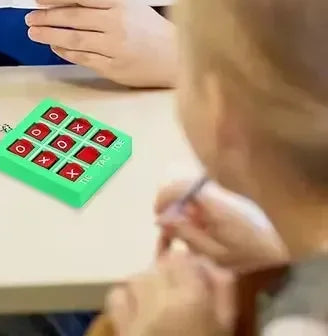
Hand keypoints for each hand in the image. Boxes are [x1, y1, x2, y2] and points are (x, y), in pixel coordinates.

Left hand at [24, 0, 177, 87]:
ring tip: (33, 32)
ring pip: (74, 39)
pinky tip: (54, 46)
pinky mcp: (113, 68)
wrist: (176, 57)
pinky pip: (82, 58)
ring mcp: (114, 47)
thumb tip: (63, 1)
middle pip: (73, 18)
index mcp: (121, 2)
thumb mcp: (130, 5)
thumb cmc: (149, 27)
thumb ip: (101, 2)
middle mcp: (117, 23)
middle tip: (29, 17)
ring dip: (49, 35)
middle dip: (47, 17)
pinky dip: (65, 51)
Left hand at [106, 252, 234, 335]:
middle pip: (161, 266)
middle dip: (172, 275)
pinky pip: (118, 296)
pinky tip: (141, 311)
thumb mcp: (225, 327)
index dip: (191, 267)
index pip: (184, 260)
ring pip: (139, 277)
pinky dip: (127, 298)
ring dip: (149, 284)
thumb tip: (214, 267)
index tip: (197, 278)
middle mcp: (160, 297)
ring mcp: (137, 310)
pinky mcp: (121, 325)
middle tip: (182, 294)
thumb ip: (223, 294)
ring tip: (162, 303)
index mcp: (192, 298)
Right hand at [155, 180, 287, 270]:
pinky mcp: (230, 201)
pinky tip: (197, 229)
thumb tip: (161, 219)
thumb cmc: (249, 258)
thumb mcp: (214, 253)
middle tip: (166, 224)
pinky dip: (193, 211)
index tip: (157, 213)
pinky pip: (203, 199)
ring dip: (181, 207)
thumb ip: (187, 234)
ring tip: (181, 231)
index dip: (164, 194)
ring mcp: (227, 195)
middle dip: (170, 201)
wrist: (284, 254)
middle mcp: (221, 193)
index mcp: (217, 204)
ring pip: (192, 191)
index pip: (183, 184)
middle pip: (185, 184)